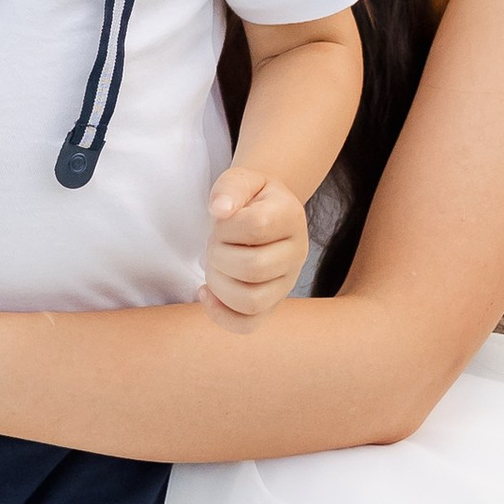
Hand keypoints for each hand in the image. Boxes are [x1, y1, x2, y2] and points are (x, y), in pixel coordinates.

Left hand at [200, 167, 309, 324]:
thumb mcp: (240, 179)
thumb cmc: (249, 198)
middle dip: (219, 256)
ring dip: (218, 284)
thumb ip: (229, 187)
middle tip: (214, 243)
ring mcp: (287, 282)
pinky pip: (248, 324)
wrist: (264, 212)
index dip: (227, 225)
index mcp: (291, 216)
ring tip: (213, 266)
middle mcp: (297, 253)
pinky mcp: (272, 304)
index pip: (256, 227)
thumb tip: (219, 209)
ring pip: (252, 300)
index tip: (221, 219)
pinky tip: (206, 292)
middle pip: (254, 268)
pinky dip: (220, 314)